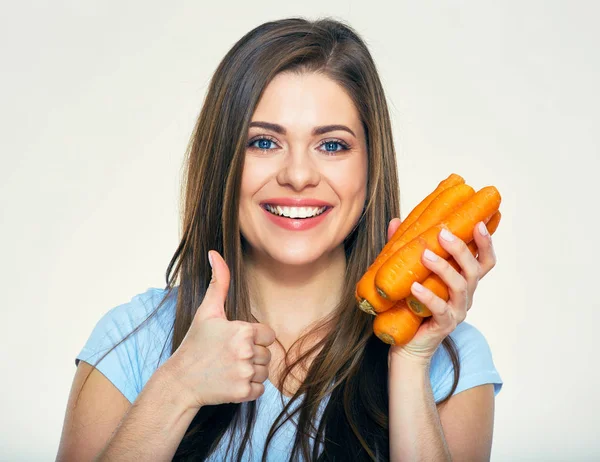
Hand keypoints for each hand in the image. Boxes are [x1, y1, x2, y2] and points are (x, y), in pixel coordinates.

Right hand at [163, 250, 275, 408]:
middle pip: (267, 354)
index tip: (236, 341)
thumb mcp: (207, 311)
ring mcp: (245, 374)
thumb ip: (219, 282)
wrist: (180, 380)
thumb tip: (215, 254)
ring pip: (265, 372)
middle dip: (252, 355)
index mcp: (242, 330)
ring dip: (251, 371)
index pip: (269, 334)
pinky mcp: (244, 393)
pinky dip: (249, 388)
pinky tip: (231, 381)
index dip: (255, 337)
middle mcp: (246, 352)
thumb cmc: (195, 343)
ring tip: (229, 368)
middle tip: (229, 356)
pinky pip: (260, 389)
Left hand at [385, 218, 496, 364]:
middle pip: (473, 270)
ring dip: (444, 268)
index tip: (479, 222)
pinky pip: (440, 309)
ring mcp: (457, 311)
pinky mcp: (444, 325)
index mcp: (463, 281)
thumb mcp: (411, 272)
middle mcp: (465, 295)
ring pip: (460, 287)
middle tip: (443, 234)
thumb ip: (406, 247)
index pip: (483, 261)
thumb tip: (396, 221)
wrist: (406, 344)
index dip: (485, 242)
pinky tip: (415, 287)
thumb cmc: (411, 305)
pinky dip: (428, 297)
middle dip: (461, 249)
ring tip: (426, 255)